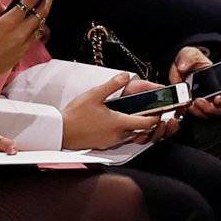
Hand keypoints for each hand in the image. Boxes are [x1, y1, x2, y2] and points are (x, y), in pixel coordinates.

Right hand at [0, 0, 52, 99]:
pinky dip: (34, 29)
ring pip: (39, 26)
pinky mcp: (21, 55)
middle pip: (42, 13)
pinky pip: (33, 38)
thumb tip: (4, 5)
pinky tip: (28, 26)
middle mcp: (20, 34)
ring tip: (40, 7)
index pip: (31, 0)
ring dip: (42, 15)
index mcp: (9, 23)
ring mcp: (22, 46)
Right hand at [61, 73, 180, 149]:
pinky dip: (123, 130)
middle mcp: (117, 135)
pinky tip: (116, 121)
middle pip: (140, 130)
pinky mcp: (103, 144)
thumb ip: (112, 85)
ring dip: (135, 126)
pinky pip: (120, 138)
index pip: (146, 122)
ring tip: (132, 113)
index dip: (156, 116)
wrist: (60, 132)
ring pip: (130, 135)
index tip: (160, 110)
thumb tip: (125, 76)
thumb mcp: (95, 94)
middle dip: (147, 121)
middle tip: (148, 109)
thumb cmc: (75, 115)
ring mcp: (110, 141)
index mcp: (119, 123)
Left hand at [168, 45, 220, 118]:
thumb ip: (189, 57)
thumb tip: (184, 66)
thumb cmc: (189, 60)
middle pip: (217, 108)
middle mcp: (210, 94)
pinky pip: (190, 114)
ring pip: (205, 113)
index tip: (218, 98)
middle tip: (199, 101)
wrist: (179, 66)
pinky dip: (186, 112)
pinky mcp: (189, 106)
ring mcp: (201, 101)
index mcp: (216, 81)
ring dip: (198, 111)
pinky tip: (181, 105)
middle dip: (209, 108)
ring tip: (190, 103)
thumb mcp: (190, 53)